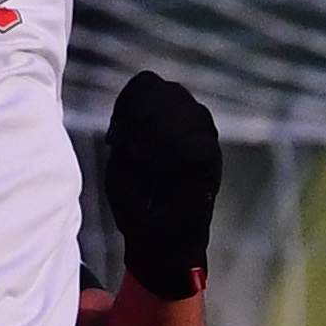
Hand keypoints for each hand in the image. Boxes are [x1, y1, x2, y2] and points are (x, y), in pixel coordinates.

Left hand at [104, 70, 220, 297]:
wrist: (156, 241)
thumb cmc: (137, 201)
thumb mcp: (121, 160)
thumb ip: (127, 130)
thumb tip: (133, 115)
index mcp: (162, 115)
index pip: (147, 84)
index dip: (128, 103)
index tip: (114, 136)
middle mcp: (187, 120)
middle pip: (168, 91)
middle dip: (140, 115)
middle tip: (125, 146)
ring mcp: (203, 139)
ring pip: (186, 110)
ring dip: (155, 129)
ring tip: (137, 155)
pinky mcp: (211, 161)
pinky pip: (197, 140)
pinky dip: (171, 147)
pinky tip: (153, 163)